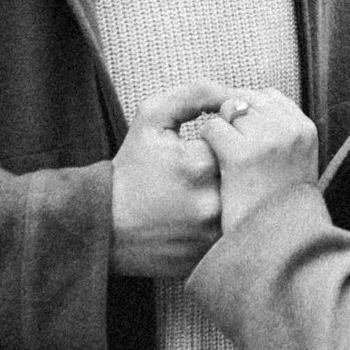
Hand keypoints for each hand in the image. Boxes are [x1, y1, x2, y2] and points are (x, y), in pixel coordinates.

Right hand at [112, 80, 227, 277]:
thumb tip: (231, 94)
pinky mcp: (212, 254)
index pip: (238, 140)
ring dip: (234, 194)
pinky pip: (235, 231)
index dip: (225, 139)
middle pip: (245, 172)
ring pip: (244, 202)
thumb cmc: (130, 168)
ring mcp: (213, 233)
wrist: (104, 225)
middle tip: (206, 170)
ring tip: (202, 191)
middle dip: (233, 166)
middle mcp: (212, 201)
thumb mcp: (152, 118)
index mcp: (200, 164)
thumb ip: (194, 95)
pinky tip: (201, 213)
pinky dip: (228, 220)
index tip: (206, 144)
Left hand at [199, 88, 318, 233]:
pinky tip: (215, 167)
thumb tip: (251, 105)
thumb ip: (281, 133)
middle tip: (231, 153)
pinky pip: (212, 128)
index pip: (268, 97)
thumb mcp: (296, 164)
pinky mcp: (240, 153)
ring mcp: (266, 139)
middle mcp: (288, 129)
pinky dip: (207, 145)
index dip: (249, 114)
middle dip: (232, 120)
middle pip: (246, 100)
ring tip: (226, 162)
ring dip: (219, 132)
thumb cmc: (277, 208)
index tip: (244, 138)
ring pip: (227, 111)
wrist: (274, 244)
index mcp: (304, 129)